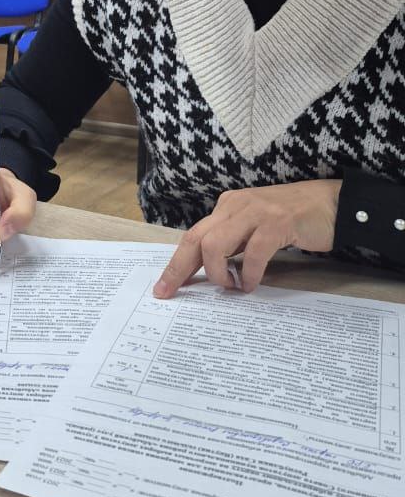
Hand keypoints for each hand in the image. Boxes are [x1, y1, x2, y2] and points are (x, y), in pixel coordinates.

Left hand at [153, 179, 341, 297]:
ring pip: (216, 244)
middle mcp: (235, 206)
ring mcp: (255, 212)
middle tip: (173, 293)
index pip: (193, 236)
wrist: (332, 203)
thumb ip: (234, 243)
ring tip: (232, 286)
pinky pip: (252, 253)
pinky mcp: (277, 223)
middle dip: (179, 269)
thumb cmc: (293, 219)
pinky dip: (250, 274)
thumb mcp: (255, 227)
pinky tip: (253, 284)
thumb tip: (212, 272)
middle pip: (196, 239)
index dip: (176, 263)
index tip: (163, 287)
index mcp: (227, 207)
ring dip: (218, 273)